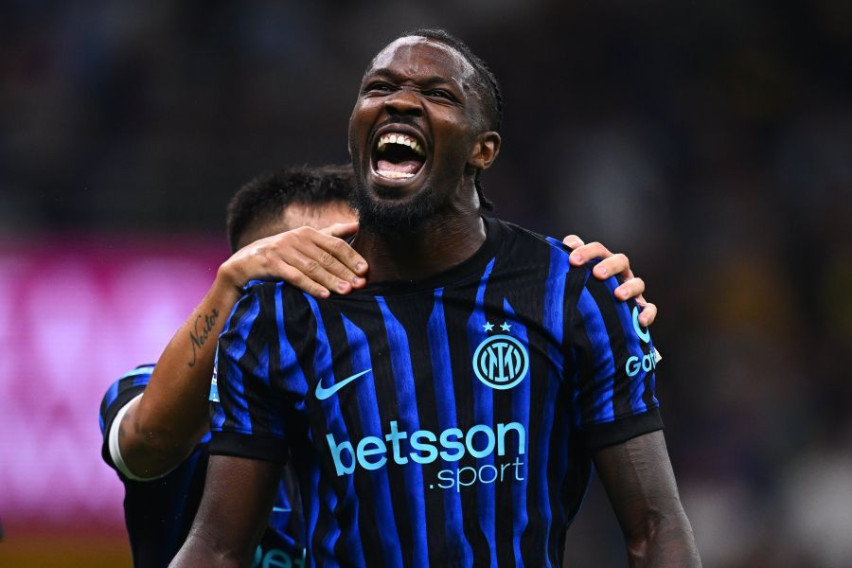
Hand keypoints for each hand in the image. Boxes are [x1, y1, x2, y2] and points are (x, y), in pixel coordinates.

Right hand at [219, 222, 366, 297]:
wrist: (245, 263)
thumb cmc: (281, 253)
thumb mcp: (304, 241)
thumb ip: (330, 234)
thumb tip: (357, 225)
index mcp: (307, 233)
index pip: (335, 244)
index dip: (352, 257)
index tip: (365, 270)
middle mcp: (296, 238)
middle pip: (326, 257)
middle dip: (345, 272)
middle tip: (360, 285)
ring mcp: (282, 250)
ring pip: (312, 268)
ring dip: (331, 280)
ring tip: (346, 292)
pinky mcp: (271, 264)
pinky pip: (295, 277)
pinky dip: (311, 286)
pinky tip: (324, 295)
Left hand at [563, 234, 656, 326]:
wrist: (591, 319)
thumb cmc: (581, 291)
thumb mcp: (572, 274)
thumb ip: (567, 256)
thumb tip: (570, 244)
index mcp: (603, 262)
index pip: (598, 250)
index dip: (587, 252)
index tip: (573, 260)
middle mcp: (620, 273)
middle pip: (621, 261)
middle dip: (610, 266)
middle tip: (597, 274)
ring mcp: (632, 290)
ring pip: (638, 283)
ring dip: (629, 287)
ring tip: (618, 295)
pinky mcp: (640, 308)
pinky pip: (649, 308)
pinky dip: (648, 313)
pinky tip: (640, 320)